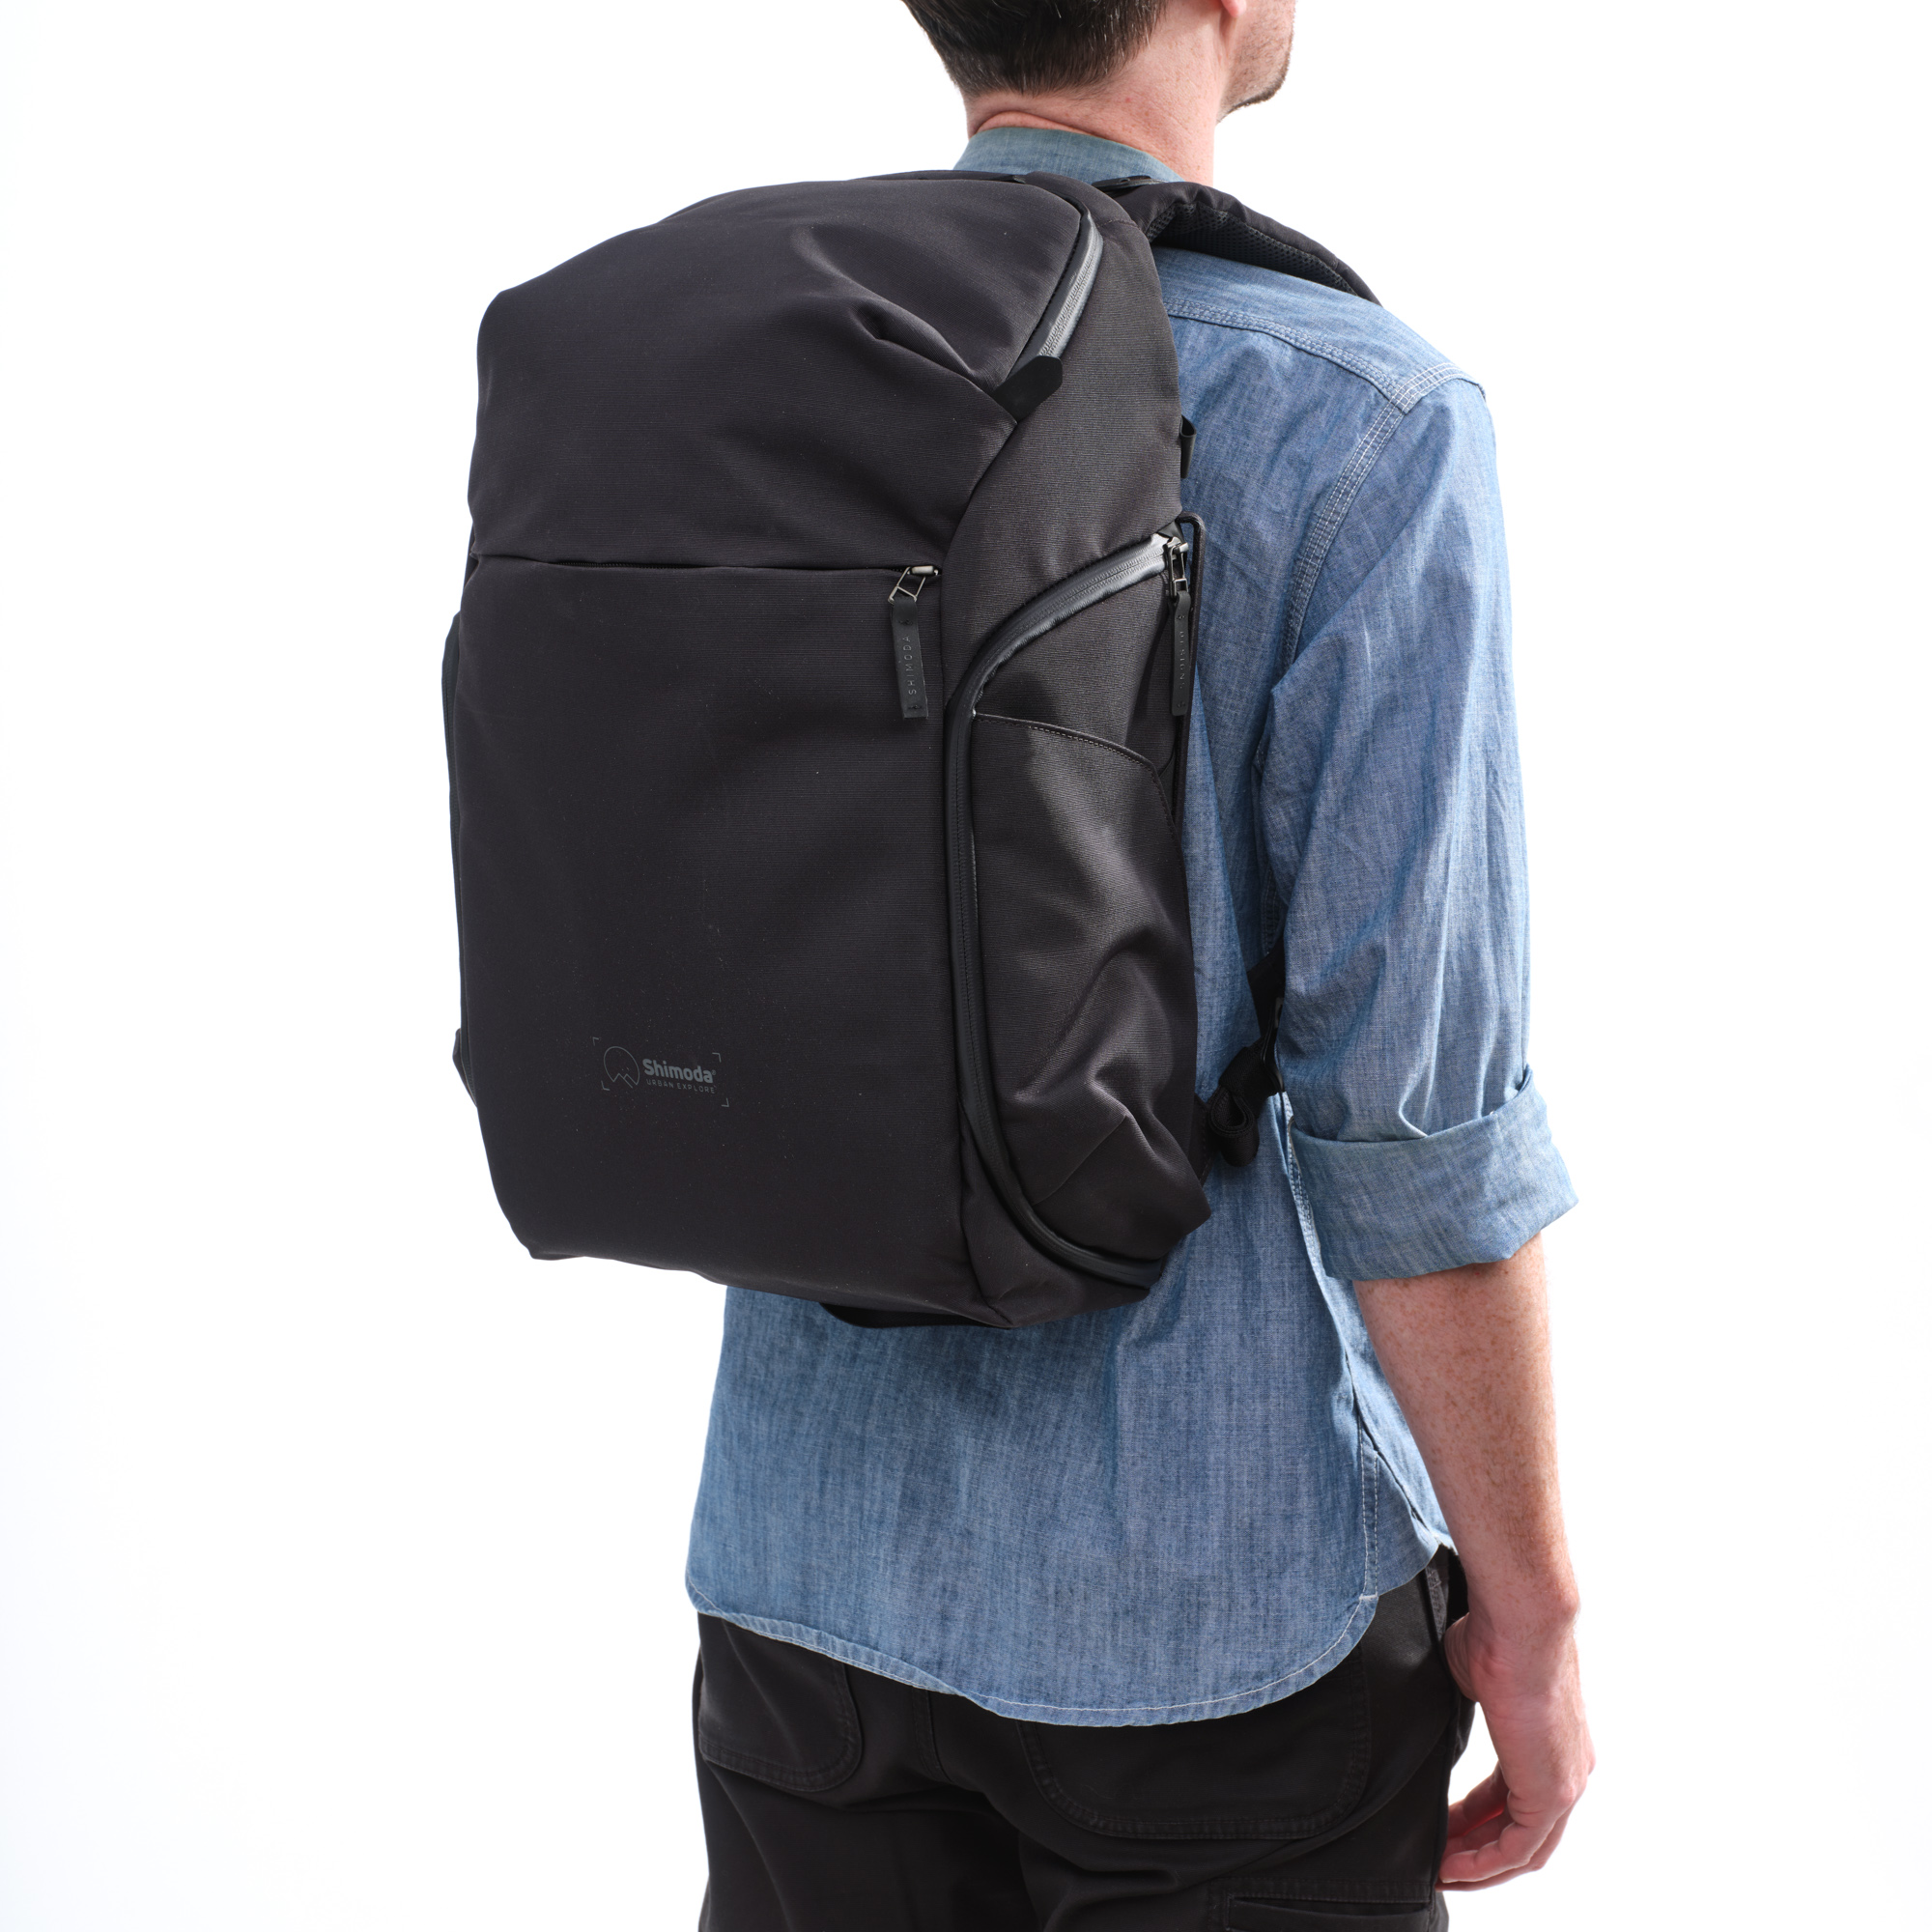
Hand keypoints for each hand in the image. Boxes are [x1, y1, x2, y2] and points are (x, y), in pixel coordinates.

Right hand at [1438, 1608, 1592, 1889]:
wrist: (1519, 1623)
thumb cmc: (1495, 1635)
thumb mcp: (1470, 1676)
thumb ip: (1465, 1707)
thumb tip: (1441, 1710)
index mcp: (1551, 1742)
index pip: (1513, 1796)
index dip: (1476, 1818)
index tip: (1444, 1827)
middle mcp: (1567, 1770)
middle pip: (1522, 1832)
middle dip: (1477, 1850)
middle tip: (1441, 1861)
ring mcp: (1563, 1783)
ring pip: (1524, 1848)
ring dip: (1480, 1864)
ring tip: (1442, 1870)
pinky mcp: (1551, 1793)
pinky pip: (1518, 1848)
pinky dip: (1486, 1863)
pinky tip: (1455, 1866)